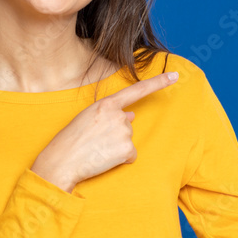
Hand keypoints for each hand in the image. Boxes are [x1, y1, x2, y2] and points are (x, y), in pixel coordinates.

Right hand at [31, 70, 178, 191]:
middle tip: (95, 141)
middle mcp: (118, 115)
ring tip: (96, 150)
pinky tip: (103, 159)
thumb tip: (132, 115)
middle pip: (128, 124)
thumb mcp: (88, 118)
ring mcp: (124, 131)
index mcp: (106, 104)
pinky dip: (120, 160)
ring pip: (128, 141)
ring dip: (116, 148)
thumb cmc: (70, 140)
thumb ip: (109, 113)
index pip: (137, 90)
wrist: (62, 161)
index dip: (158, 83)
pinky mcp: (127, 149)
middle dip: (115, 134)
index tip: (175, 76)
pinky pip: (130, 156)